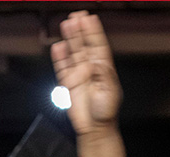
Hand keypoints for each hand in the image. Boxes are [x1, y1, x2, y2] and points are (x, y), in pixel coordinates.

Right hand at [51, 12, 122, 137]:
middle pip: (84, 45)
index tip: (91, 18)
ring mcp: (78, 75)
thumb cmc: (106, 112)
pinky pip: (62, 67)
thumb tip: (97, 62)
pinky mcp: (68, 83)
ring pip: (73, 52)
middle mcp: (90, 68)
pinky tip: (58, 46)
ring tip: (67, 24)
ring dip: (70, 39)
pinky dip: (60, 57)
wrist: (94, 128)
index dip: (94, 32)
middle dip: (81, 30)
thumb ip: (104, 75)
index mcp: (103, 68)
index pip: (98, 46)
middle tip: (77, 16)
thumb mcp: (110, 92)